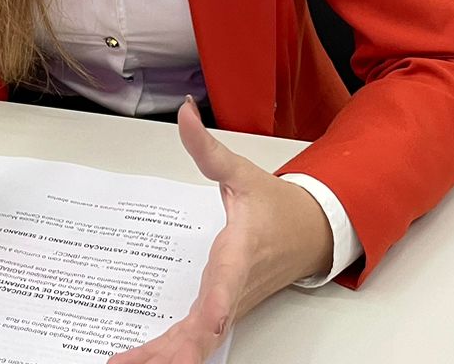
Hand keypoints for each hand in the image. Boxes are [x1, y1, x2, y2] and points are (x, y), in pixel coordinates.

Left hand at [108, 99, 331, 363]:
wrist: (310, 234)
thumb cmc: (275, 207)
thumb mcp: (242, 173)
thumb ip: (207, 149)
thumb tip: (184, 113)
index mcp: (241, 254)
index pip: (228, 285)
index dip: (215, 309)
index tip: (205, 328)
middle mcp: (234, 289)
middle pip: (205, 331)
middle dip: (174, 352)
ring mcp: (229, 307)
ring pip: (198, 343)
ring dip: (166, 358)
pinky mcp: (222, 315)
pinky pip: (196, 341)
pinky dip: (171, 354)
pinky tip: (143, 362)